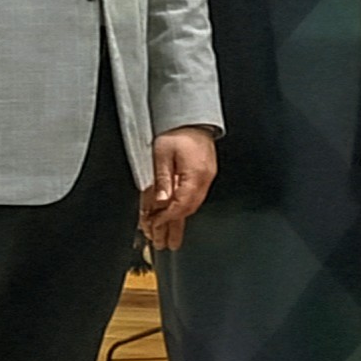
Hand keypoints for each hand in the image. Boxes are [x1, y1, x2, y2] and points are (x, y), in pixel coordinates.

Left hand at [143, 125, 217, 248]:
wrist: (192, 119)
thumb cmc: (177, 132)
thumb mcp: (162, 154)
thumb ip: (162, 180)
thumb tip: (162, 202)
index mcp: (194, 176)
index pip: (180, 205)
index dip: (166, 218)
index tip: (154, 225)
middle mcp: (203, 179)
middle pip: (188, 209)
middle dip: (174, 225)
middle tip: (162, 241)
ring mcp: (206, 177)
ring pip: (192, 205)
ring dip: (180, 219)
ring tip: (170, 235)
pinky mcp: (205, 175)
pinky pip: (195, 197)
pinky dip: (184, 207)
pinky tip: (178, 214)